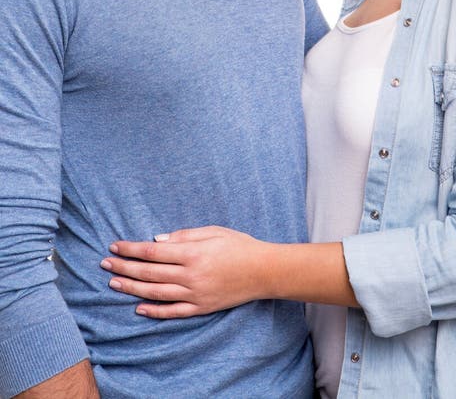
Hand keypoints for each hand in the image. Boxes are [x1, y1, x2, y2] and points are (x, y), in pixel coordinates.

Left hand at [101, 226, 270, 318]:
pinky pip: (173, 312)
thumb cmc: (239, 245)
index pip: (153, 252)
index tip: (115, 246)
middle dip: (125, 267)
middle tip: (105, 264)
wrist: (263, 271)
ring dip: (132, 288)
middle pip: (149, 272)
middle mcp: (191, 275)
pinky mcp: (201, 307)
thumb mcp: (213, 231)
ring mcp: (195, 294)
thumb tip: (156, 240)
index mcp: (192, 253)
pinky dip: (154, 311)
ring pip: (156, 293)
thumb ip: (184, 235)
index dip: (131, 249)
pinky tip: (139, 308)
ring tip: (113, 283)